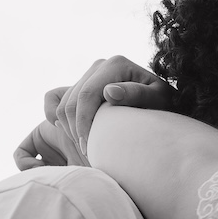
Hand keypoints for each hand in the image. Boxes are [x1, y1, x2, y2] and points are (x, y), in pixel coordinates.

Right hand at [14, 55, 172, 169]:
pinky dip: (56, 119)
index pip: (87, 95)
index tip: (88, 148)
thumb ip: (137, 95)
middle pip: (71, 101)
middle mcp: (100, 65)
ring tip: (87, 147)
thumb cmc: (163, 105)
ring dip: (69, 130)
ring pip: (63, 104)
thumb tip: (109, 91)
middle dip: (75, 130)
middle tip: (88, 153)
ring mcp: (89, 74)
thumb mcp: (158, 101)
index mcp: (115, 65)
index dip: (84, 123)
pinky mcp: (81, 84)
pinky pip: (54, 99)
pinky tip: (72, 134)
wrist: (161, 103)